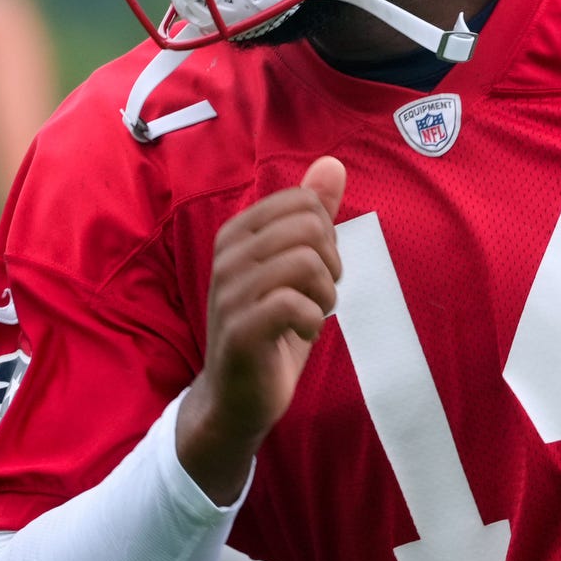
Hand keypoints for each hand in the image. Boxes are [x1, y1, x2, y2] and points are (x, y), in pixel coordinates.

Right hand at [178, 157, 346, 503]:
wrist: (237, 396)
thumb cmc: (272, 326)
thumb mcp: (297, 265)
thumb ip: (311, 215)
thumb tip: (332, 164)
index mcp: (239, 231)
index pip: (305, 203)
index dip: (327, 236)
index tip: (315, 270)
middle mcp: (228, 254)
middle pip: (311, 228)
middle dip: (331, 264)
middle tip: (318, 296)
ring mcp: (229, 291)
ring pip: (307, 263)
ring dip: (325, 296)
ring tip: (312, 316)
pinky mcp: (241, 329)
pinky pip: (294, 304)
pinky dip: (314, 322)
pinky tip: (304, 335)